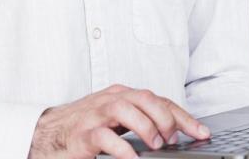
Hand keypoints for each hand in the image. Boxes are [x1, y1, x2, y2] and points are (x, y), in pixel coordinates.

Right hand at [28, 84, 209, 158]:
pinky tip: (133, 158)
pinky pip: (104, 137)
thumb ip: (141, 120)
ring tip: (157, 145)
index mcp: (123, 95)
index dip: (183, 116)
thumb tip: (175, 132)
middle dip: (166, 118)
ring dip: (146, 127)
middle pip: (145, 98)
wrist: (47, 133)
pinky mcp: (83, 134)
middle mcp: (111, 100)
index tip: (201, 132)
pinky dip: (122, 148)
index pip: (159, 100)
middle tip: (174, 138)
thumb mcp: (117, 119)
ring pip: (126, 110)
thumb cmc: (85, 126)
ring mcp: (96, 115)